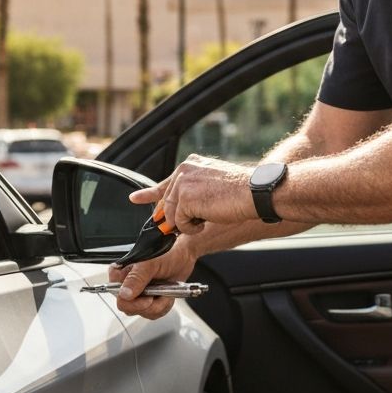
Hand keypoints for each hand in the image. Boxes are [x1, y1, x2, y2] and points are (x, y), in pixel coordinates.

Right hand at [109, 235, 198, 318]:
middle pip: (128, 307)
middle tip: (158, 294)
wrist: (183, 256)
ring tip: (165, 291)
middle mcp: (127, 284)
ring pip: (142, 312)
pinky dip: (163, 306)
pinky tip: (166, 295)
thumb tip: (125, 294)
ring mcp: (138, 294)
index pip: (116, 293)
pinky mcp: (148, 300)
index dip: (131, 301)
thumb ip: (137, 277)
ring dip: (158, 305)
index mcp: (121, 272)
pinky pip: (152, 313)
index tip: (147, 298)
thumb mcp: (151, 263)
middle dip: (148, 305)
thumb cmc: (166, 253)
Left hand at [129, 154, 255, 234]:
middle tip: (193, 223)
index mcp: (191, 164)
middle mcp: (184, 170)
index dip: (149, 193)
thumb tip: (177, 210)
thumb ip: (193, 192)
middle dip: (174, 219)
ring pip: (171, 215)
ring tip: (207, 219)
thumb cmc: (242, 192)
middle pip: (167, 203)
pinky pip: (178, 223)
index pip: (166, 182)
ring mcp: (183, 183)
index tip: (136, 198)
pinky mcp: (185, 198)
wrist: (255, 192)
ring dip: (187, 224)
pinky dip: (190, 228)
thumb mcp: (212, 185)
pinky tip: (206, 221)